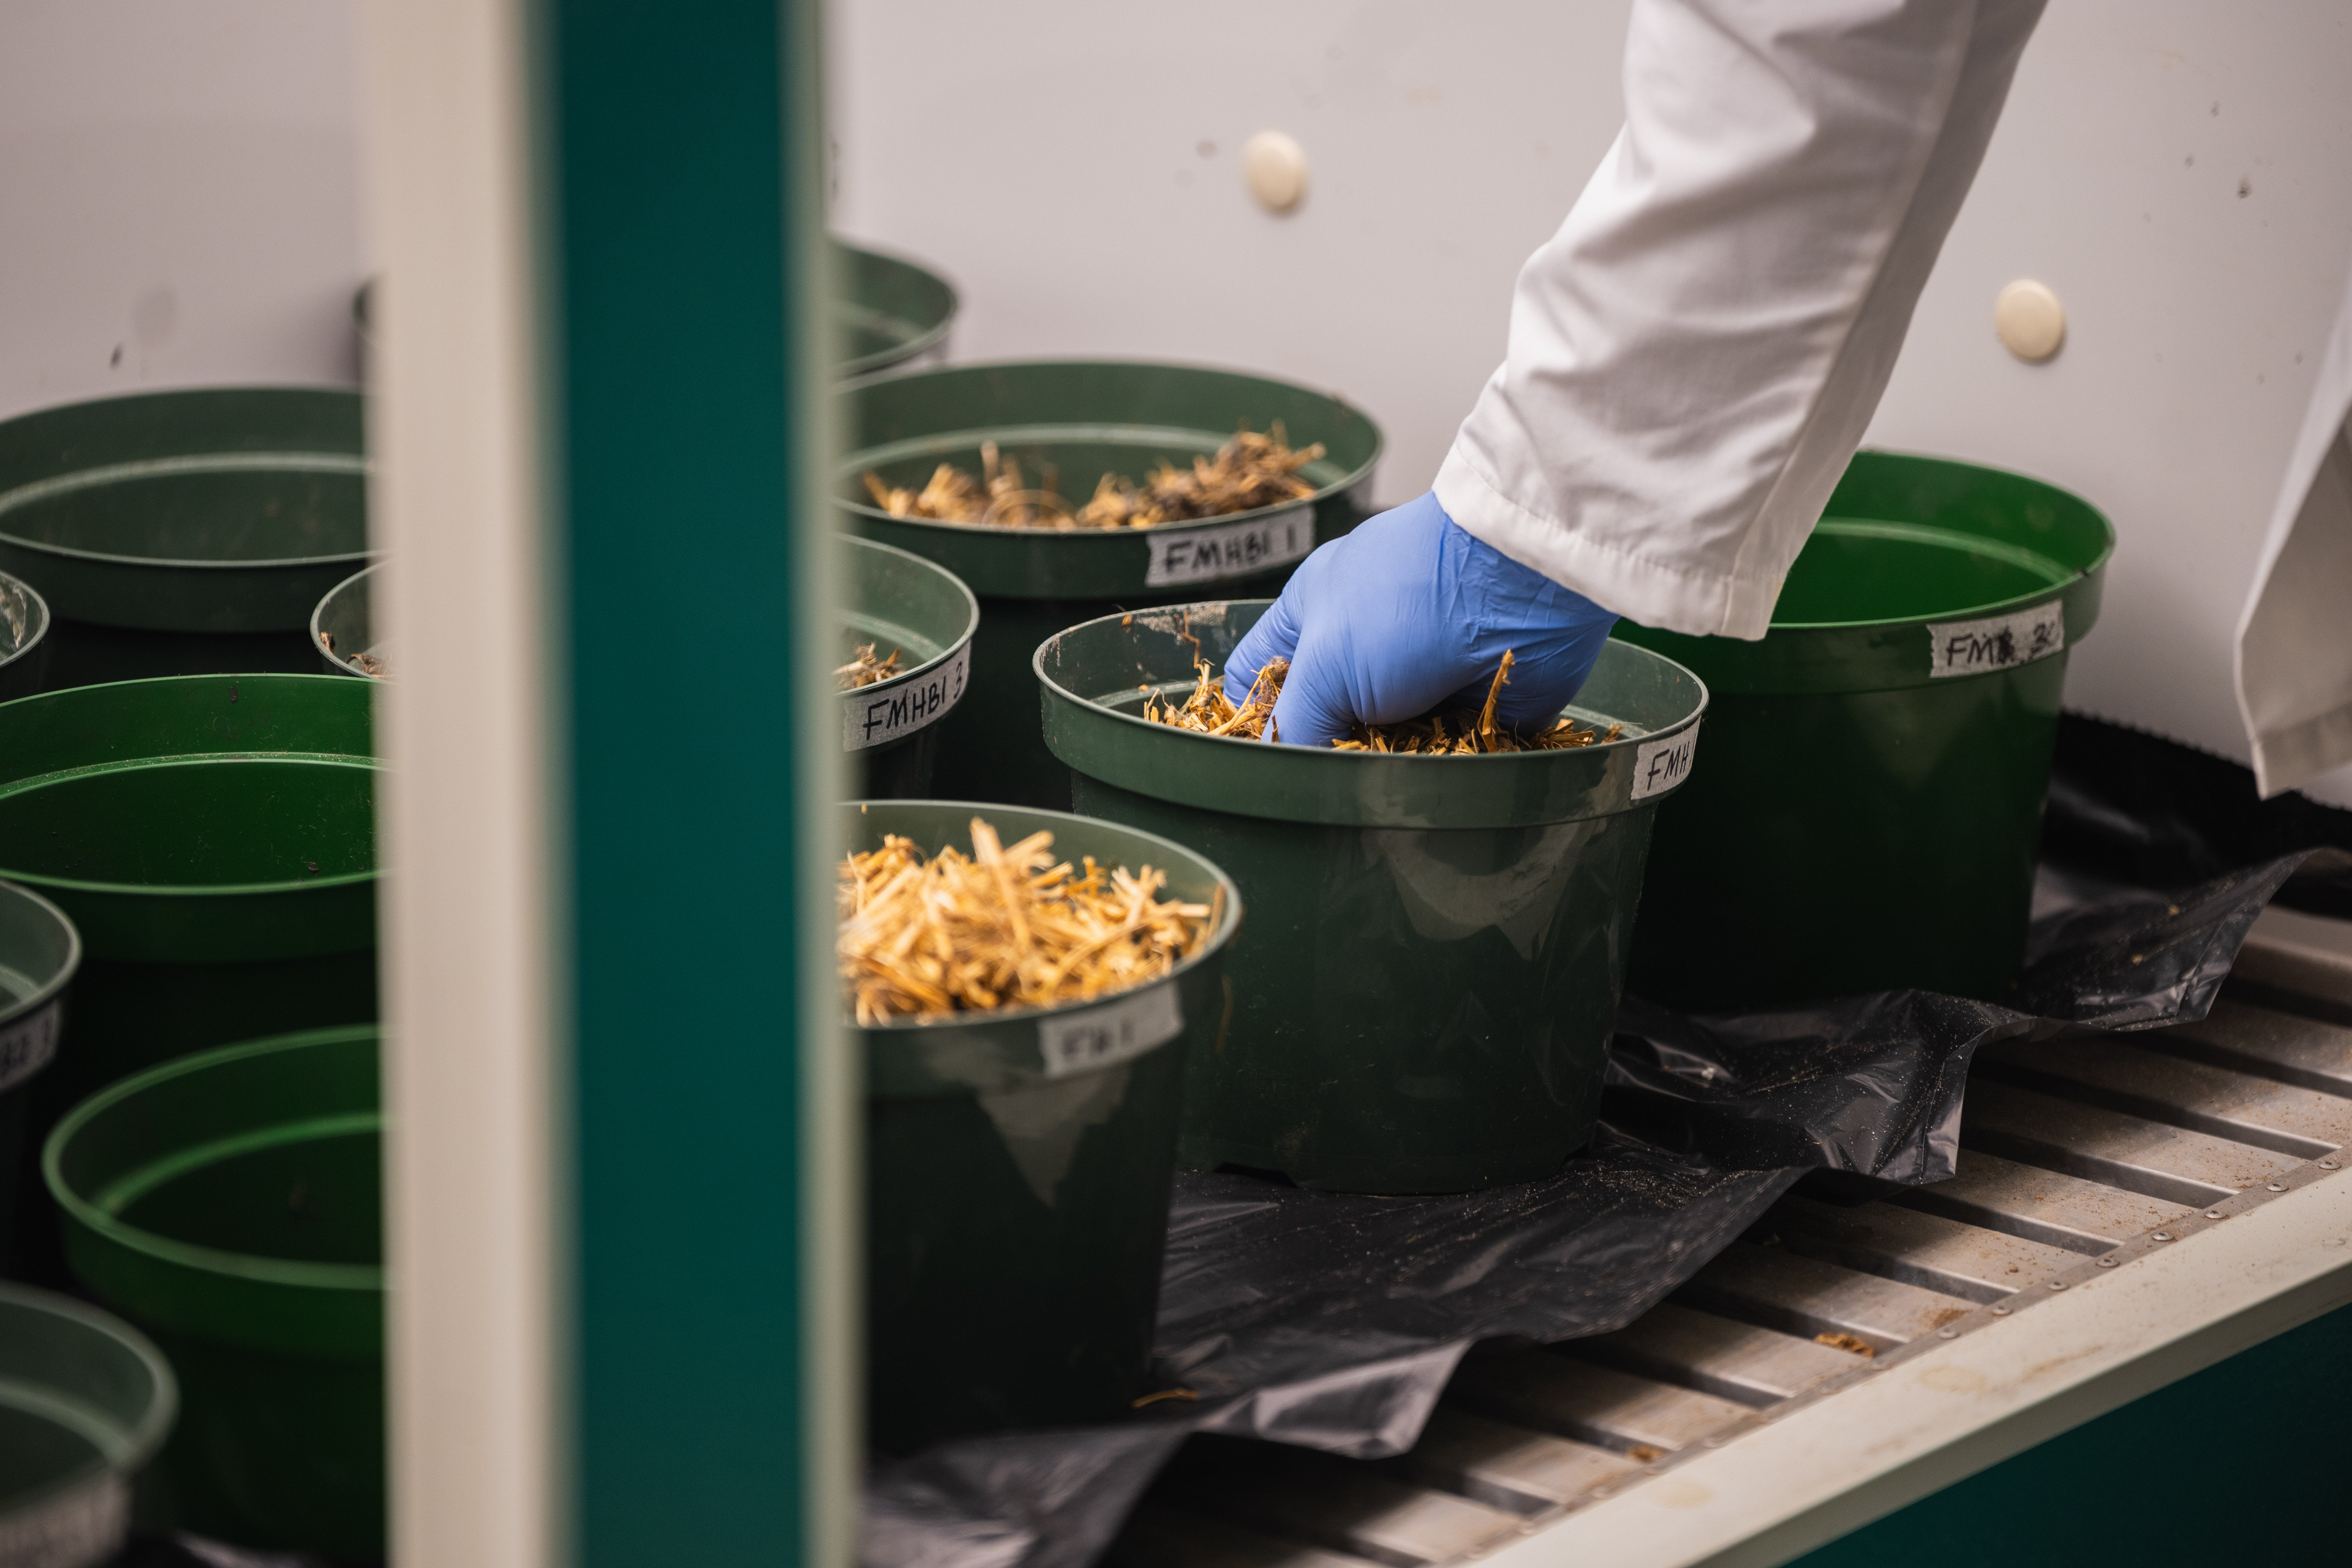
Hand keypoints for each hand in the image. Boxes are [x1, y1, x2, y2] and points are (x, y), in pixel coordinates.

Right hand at [1224, 491, 1618, 746]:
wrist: (1522, 585)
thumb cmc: (1405, 603)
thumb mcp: (1324, 663)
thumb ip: (1293, 724)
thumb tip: (1286, 772)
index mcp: (1313, 616)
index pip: (1257, 674)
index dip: (1254, 720)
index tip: (1266, 765)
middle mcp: (1363, 646)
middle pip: (1324, 722)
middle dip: (1328, 757)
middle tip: (1331, 785)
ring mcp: (1419, 676)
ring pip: (1383, 747)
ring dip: (1386, 770)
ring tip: (1390, 782)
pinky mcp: (1471, 705)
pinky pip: (1442, 756)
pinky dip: (1439, 771)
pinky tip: (1436, 779)